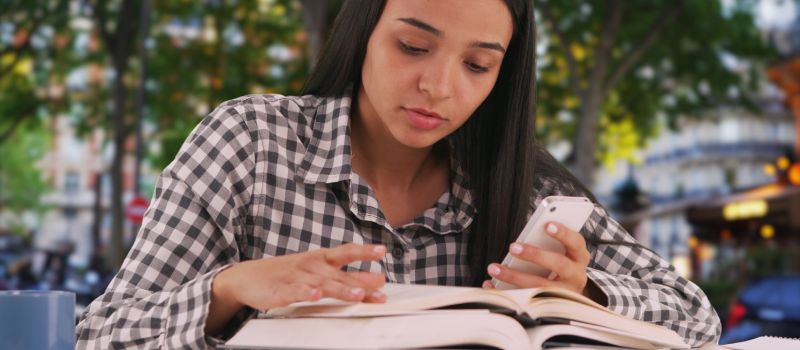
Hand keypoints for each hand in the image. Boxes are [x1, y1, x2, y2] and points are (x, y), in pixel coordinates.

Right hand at [215, 244, 387, 311]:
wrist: (246, 277)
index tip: (382, 250)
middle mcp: (311, 266)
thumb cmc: (287, 273)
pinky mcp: (280, 291)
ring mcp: (296, 278)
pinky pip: (295, 292)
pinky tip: (315, 295)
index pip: (346, 252)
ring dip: (340, 289)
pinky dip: (305, 293)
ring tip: (358, 295)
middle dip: (360, 282)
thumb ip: (346, 276)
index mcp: (321, 259)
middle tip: (379, 288)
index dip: (364, 251)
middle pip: (339, 274)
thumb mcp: (318, 271)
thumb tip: (376, 281)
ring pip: (322, 284)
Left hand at [483, 222, 590, 294]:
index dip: (564, 233)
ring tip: (494, 268)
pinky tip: (491, 284)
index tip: (547, 225)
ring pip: (540, 286)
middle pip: (559, 264)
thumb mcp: (560, 252)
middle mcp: (576, 276)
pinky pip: (525, 299)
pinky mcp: (548, 306)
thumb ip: (547, 243)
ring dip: (514, 277)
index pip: (576, 242)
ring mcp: (564, 294)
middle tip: (513, 247)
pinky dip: (506, 291)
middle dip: (535, 255)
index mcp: (579, 257)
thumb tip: (523, 240)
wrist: (568, 296)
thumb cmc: (558, 264)